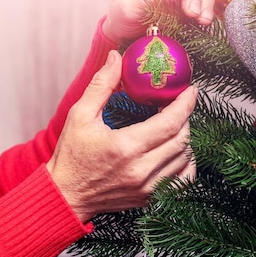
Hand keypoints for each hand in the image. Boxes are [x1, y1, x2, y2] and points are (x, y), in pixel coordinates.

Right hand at [46, 50, 196, 222]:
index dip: (185, 104)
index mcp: (125, 147)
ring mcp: (147, 187)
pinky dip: (186, 163)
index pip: (170, 122)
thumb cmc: (70, 156)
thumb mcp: (80, 116)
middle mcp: (140, 169)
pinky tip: (176, 152)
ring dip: (184, 139)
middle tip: (177, 105)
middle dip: (185, 118)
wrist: (65, 194)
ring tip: (172, 126)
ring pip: (184, 158)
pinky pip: (182, 180)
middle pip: (182, 139)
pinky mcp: (148, 198)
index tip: (189, 90)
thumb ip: (101, 85)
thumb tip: (116, 58)